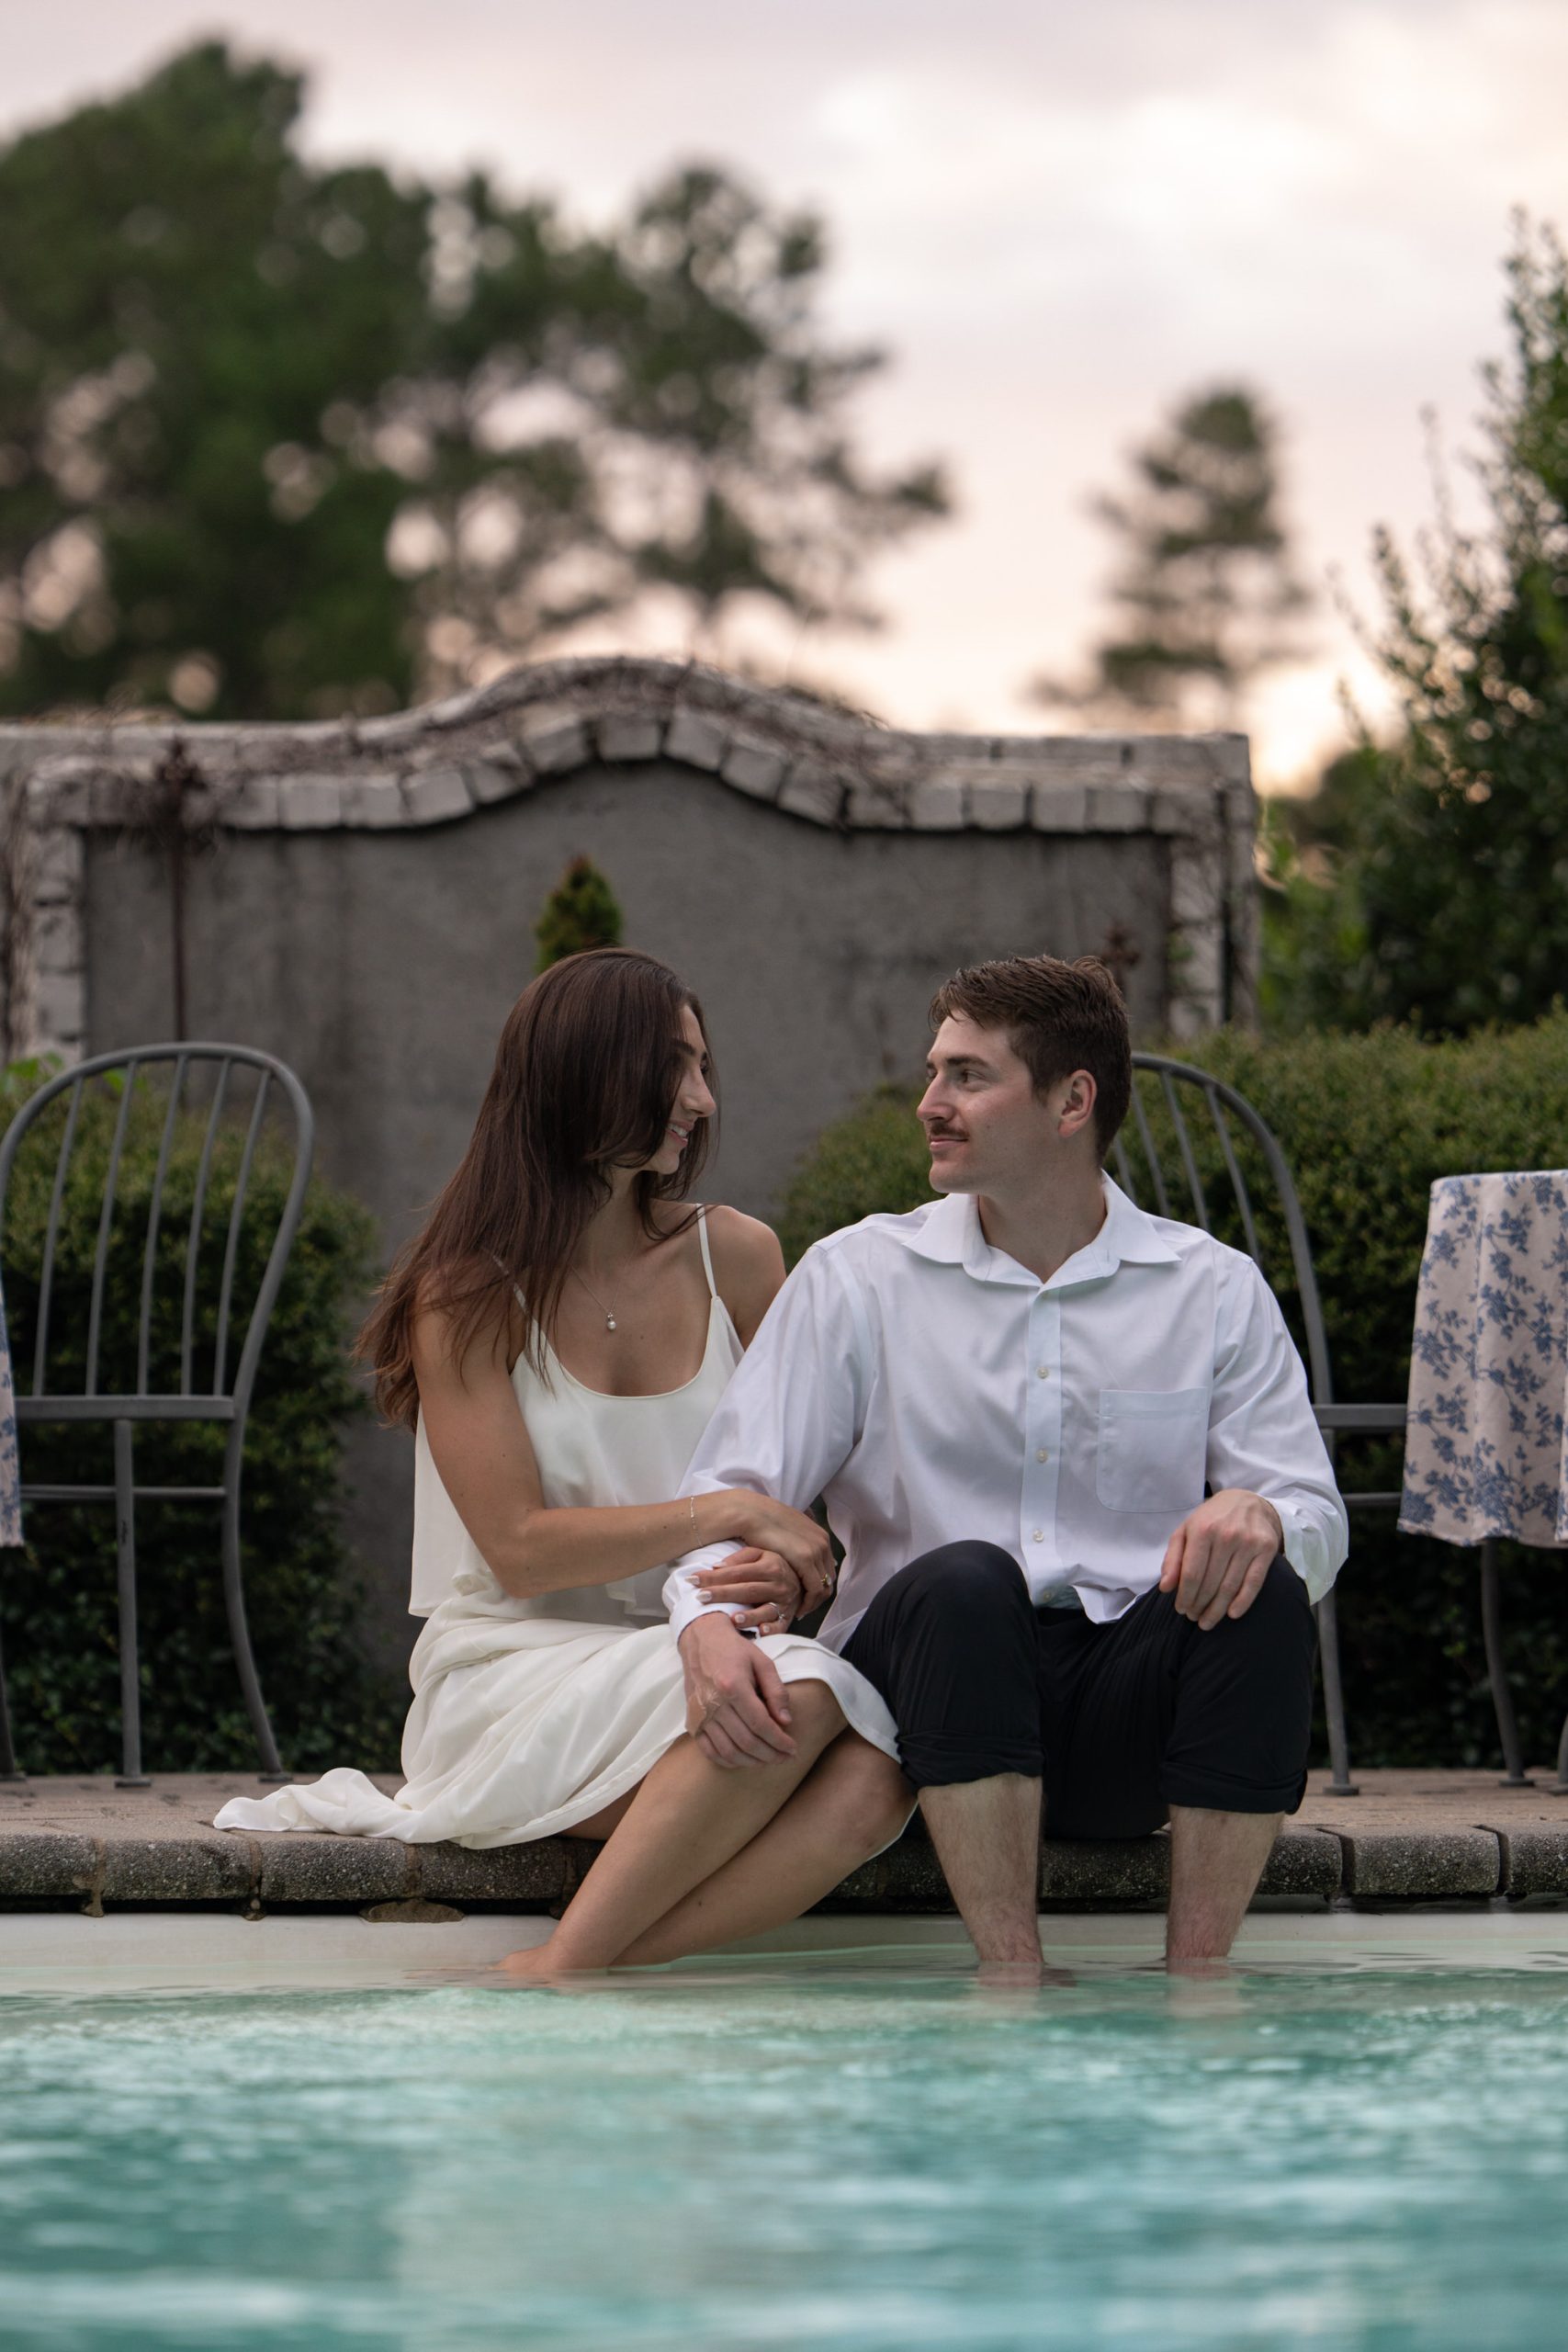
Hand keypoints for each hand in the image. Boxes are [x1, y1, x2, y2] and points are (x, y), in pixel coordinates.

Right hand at [678, 1613, 796, 1768]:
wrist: (701, 1640)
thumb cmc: (734, 1650)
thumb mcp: (762, 1662)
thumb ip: (776, 1691)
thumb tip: (785, 1721)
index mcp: (733, 1686)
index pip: (760, 1724)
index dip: (779, 1741)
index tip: (792, 1749)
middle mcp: (714, 1703)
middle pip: (746, 1741)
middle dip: (770, 1754)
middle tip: (785, 1757)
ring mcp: (700, 1714)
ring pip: (728, 1750)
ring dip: (751, 1761)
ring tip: (768, 1760)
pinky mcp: (692, 1720)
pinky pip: (708, 1750)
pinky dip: (726, 1760)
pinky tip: (742, 1760)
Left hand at [690, 1546, 803, 1631]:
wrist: (804, 1580)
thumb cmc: (775, 1566)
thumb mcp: (761, 1554)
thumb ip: (740, 1558)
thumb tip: (716, 1567)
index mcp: (770, 1565)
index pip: (737, 1572)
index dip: (714, 1576)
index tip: (693, 1579)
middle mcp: (778, 1584)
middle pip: (747, 1590)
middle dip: (722, 1594)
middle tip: (700, 1597)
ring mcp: (784, 1602)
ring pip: (765, 1610)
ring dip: (749, 1616)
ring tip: (733, 1619)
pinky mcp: (788, 1618)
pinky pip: (780, 1626)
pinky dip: (771, 1629)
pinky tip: (760, 1632)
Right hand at [721, 1493, 835, 1610]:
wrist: (750, 1513)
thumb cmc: (761, 1523)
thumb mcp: (785, 1533)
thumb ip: (795, 1544)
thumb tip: (795, 1555)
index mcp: (819, 1536)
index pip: (827, 1569)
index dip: (819, 1586)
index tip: (806, 1598)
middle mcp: (822, 1542)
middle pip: (829, 1579)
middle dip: (818, 1597)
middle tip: (804, 1609)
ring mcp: (816, 1549)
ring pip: (824, 1586)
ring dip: (813, 1602)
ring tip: (800, 1611)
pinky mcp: (806, 1557)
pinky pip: (814, 1588)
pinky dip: (808, 1601)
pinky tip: (797, 1608)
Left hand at [1159, 1490, 1283, 1630]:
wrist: (1249, 1501)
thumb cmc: (1212, 1518)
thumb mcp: (1186, 1530)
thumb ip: (1173, 1558)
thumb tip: (1165, 1587)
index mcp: (1202, 1529)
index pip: (1191, 1573)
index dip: (1185, 1596)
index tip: (1181, 1609)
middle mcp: (1226, 1535)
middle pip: (1210, 1583)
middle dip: (1199, 1605)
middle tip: (1194, 1618)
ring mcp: (1248, 1543)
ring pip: (1230, 1586)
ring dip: (1217, 1609)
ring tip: (1207, 1621)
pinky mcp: (1266, 1549)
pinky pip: (1254, 1582)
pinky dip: (1243, 1602)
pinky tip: (1232, 1614)